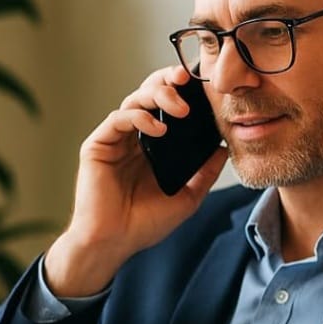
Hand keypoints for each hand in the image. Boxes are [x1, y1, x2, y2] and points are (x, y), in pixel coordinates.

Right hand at [44, 64, 228, 295]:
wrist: (115, 243)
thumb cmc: (145, 224)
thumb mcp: (186, 198)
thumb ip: (204, 174)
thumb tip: (224, 149)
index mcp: (153, 147)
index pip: (167, 107)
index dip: (183, 92)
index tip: (203, 87)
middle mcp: (134, 138)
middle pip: (149, 94)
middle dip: (168, 81)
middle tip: (188, 80)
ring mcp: (115, 140)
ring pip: (134, 100)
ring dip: (158, 96)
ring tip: (181, 109)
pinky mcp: (98, 145)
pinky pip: (118, 119)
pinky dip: (139, 117)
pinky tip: (158, 129)